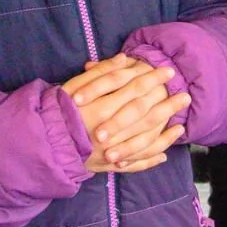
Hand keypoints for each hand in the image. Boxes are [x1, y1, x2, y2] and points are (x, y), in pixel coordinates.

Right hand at [64, 56, 189, 171]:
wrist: (41, 144)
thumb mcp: (73, 86)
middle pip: (145, 115)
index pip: (134, 90)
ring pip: (145, 142)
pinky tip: (165, 154)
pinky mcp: (108, 166)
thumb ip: (99, 74)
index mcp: (100, 107)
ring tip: (182, 126)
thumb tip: (124, 60)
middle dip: (167, 105)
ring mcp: (110, 151)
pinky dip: (151, 160)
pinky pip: (135, 164)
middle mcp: (109, 131)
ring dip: (165, 134)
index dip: (153, 80)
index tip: (169, 73)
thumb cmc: (56, 111)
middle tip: (185, 96)